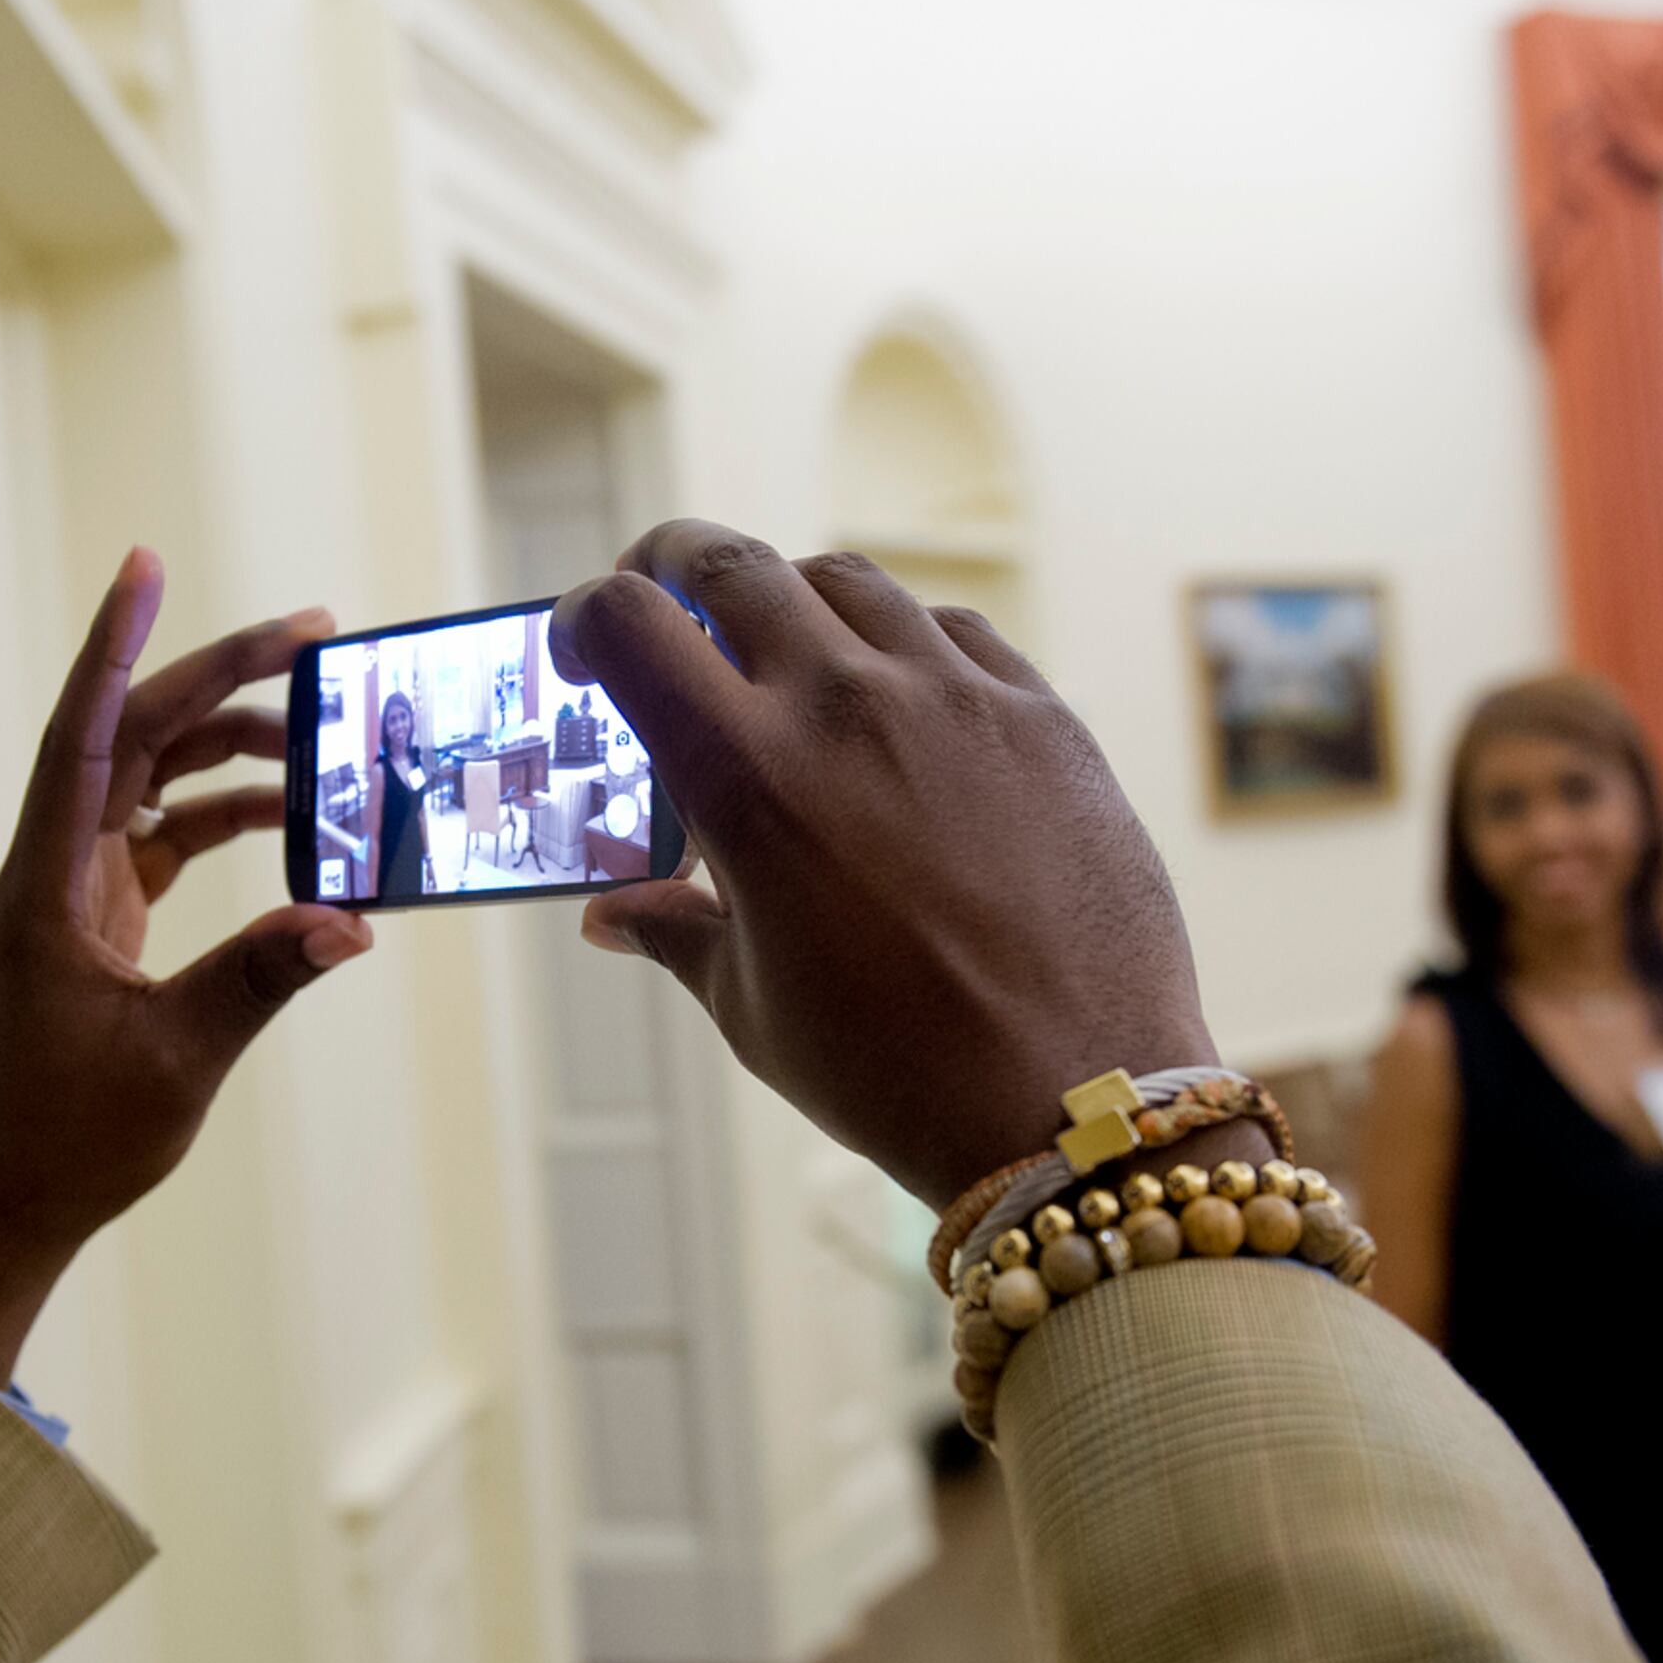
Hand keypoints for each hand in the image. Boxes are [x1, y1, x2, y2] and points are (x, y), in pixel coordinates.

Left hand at [0, 552, 371, 1386]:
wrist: (1, 1207)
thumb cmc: (63, 1141)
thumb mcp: (176, 1060)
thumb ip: (258, 980)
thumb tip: (347, 922)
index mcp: (46, 885)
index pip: (84, 735)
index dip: (118, 645)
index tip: (146, 566)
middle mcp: (51, 870)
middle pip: (133, 738)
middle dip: (217, 678)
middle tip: (311, 634)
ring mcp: (71, 894)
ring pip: (149, 783)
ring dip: (229, 749)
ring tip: (320, 732)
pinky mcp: (94, 925)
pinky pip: (161, 840)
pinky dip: (221, 821)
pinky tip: (288, 819)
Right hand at [548, 521, 1243, 1207]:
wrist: (1076, 1097)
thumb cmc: (897, 1071)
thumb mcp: (754, 1009)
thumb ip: (677, 933)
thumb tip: (611, 917)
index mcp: (745, 774)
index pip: (629, 625)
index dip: (587, 619)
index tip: (586, 648)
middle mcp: (843, 705)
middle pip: (730, 565)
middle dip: (673, 566)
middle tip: (664, 601)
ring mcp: (952, 697)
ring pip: (845, 581)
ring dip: (790, 598)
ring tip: (783, 651)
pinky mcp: (1039, 717)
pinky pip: (953, 630)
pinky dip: (900, 641)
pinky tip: (896, 696)